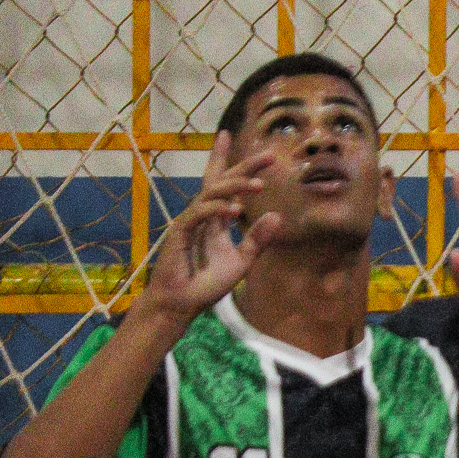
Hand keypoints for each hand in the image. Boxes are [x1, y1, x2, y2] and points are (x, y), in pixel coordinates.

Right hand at [137, 130, 281, 323]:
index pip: (230, 186)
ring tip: (259, 185)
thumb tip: (277, 215)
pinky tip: (235, 210)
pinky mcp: (181, 232)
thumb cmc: (206, 284)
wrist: (181, 304)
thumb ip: (257, 240)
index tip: (265, 153)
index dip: (241, 166)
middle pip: (223, 180)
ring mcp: (191, 220)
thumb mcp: (242, 262)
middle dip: (244, 165)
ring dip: (236, 186)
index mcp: (217, 219)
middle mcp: (204, 214)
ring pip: (212, 192)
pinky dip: (217, 209)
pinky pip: (199, 213)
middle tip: (270, 156)